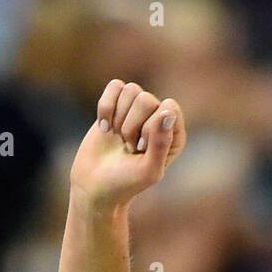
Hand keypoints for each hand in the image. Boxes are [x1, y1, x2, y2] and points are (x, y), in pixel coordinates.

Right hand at [70, 79, 186, 212]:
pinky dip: (105, 106)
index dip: (151, 127)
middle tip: (128, 146)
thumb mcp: (148, 170)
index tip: (141, 149)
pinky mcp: (116, 105)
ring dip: (118, 117)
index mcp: (175, 135)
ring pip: (131, 90)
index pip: (169, 109)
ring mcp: (137, 110)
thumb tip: (167, 110)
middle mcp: (159, 119)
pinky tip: (104, 128)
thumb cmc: (126, 182)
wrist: (96, 185)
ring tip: (118, 138)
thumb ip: (161, 143)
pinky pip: (115, 86)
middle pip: (147, 99)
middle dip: (131, 125)